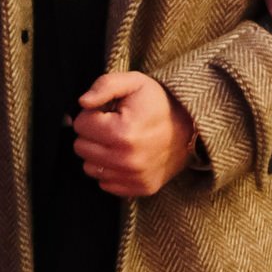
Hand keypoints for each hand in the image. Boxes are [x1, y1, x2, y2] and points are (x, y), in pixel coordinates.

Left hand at [74, 72, 197, 197]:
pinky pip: (105, 183)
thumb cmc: (158, 103)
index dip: (92, 114)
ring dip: (99, 154)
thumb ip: (104, 86)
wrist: (191, 128)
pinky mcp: (140, 189)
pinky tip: (125, 156)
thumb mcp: (134, 82)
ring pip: (90, 167)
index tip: (110, 112)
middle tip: (113, 126)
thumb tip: (83, 103)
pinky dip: (111, 170)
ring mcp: (134, 178)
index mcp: (123, 132)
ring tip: (119, 141)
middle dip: (93, 134)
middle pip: (81, 148)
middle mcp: (127, 160)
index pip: (80, 124)